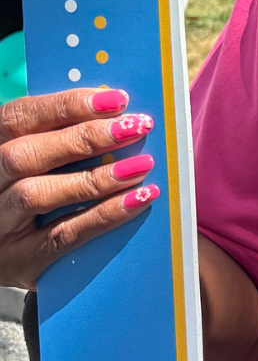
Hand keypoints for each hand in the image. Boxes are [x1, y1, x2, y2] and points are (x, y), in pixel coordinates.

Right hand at [0, 88, 157, 288]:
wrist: (3, 253)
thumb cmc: (25, 192)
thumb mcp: (31, 161)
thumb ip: (58, 137)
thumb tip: (117, 113)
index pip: (18, 117)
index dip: (66, 105)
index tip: (115, 100)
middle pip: (24, 155)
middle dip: (84, 138)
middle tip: (135, 128)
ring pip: (37, 195)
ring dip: (95, 177)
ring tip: (140, 166)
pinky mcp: (19, 260)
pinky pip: (62, 236)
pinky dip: (104, 215)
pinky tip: (138, 200)